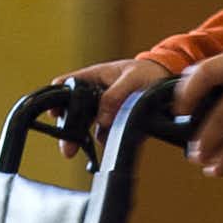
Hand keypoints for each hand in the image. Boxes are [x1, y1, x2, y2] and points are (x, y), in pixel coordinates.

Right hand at [54, 55, 172, 159]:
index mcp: (92, 78)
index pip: (66, 85)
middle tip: (68, 150)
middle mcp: (94, 96)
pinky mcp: (116, 124)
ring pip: (88, 129)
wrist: (167, 84)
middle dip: (69, 131)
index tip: (54, 114)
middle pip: (73, 113)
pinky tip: (122, 139)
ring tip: (102, 141)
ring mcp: (103, 112)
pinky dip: (112, 140)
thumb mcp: (131, 78)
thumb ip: (114, 95)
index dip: (56, 99)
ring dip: (93, 138)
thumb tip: (102, 119)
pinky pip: (108, 136)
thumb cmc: (146, 72)